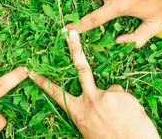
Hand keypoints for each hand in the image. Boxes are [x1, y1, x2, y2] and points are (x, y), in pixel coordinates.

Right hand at [30, 30, 159, 138]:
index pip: (56, 93)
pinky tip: (131, 117)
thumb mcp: (90, 130)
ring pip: (111, 90)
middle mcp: (91, 100)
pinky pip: (124, 96)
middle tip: (69, 32)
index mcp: (79, 112)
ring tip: (123, 119)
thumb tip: (93, 102)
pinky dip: (128, 105)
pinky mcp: (124, 94)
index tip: (31, 70)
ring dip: (116, 102)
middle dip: (75, 48)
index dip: (42, 81)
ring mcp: (108, 95)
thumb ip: (88, 112)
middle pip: (81, 68)